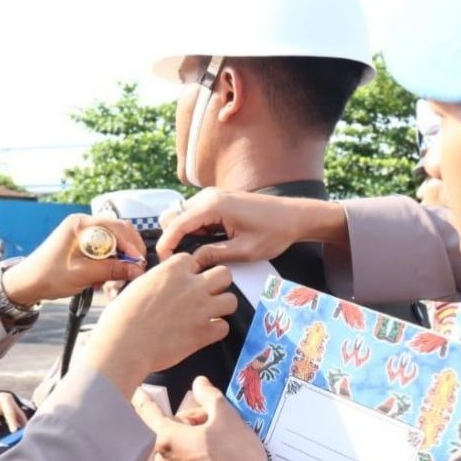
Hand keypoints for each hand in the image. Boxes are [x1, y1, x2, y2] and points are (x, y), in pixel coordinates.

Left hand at [1, 214, 146, 305]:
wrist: (28, 283)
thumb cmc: (49, 276)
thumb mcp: (82, 274)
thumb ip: (111, 270)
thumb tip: (137, 270)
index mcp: (80, 224)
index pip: (116, 227)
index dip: (131, 245)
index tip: (139, 263)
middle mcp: (84, 224)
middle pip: (119, 231)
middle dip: (130, 251)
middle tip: (136, 270)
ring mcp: (85, 233)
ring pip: (115, 241)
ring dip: (121, 258)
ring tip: (120, 277)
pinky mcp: (85, 244)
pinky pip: (107, 249)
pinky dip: (112, 262)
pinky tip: (108, 277)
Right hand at [81, 254, 236, 396]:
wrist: (124, 345)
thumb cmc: (121, 318)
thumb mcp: (137, 287)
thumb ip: (157, 281)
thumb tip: (163, 286)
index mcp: (171, 270)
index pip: (192, 260)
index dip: (188, 272)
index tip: (182, 283)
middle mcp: (191, 285)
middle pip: (224, 274)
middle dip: (217, 284)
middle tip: (205, 295)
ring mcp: (201, 308)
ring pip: (231, 300)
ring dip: (221, 308)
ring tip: (208, 315)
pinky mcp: (204, 333)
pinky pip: (224, 327)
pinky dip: (215, 331)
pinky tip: (202, 333)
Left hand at [135, 376, 271, 460]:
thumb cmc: (235, 454)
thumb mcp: (226, 416)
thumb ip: (209, 395)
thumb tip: (199, 382)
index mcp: (167, 438)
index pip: (148, 412)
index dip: (143, 398)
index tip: (137, 390)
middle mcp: (163, 459)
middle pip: (172, 429)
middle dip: (191, 422)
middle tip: (214, 422)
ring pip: (180, 447)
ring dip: (194, 439)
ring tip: (219, 441)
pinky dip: (197, 457)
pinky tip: (217, 458)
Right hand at [156, 189, 348, 267]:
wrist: (295, 216)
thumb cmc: (275, 232)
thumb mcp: (244, 251)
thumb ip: (214, 256)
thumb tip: (190, 264)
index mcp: (213, 205)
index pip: (175, 224)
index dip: (166, 245)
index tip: (164, 263)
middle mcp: (209, 196)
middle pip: (172, 216)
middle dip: (171, 238)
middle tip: (179, 262)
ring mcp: (212, 196)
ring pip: (181, 215)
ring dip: (182, 235)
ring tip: (192, 256)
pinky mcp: (217, 200)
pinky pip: (194, 215)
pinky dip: (192, 230)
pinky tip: (204, 246)